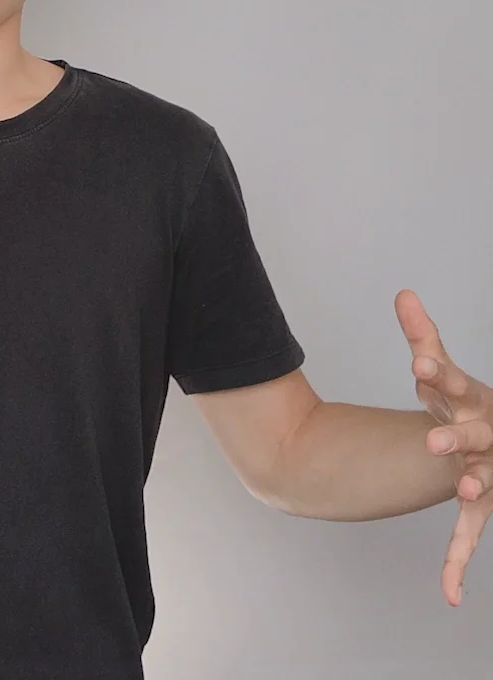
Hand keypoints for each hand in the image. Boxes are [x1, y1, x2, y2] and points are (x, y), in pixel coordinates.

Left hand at [396, 288, 492, 605]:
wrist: (490, 435)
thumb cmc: (462, 401)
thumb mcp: (441, 370)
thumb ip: (422, 337)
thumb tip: (403, 294)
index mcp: (472, 400)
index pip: (455, 383)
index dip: (436, 373)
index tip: (417, 364)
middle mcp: (486, 435)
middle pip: (475, 435)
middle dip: (458, 437)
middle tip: (434, 440)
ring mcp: (486, 471)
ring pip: (483, 482)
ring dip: (474, 488)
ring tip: (464, 489)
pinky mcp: (479, 502)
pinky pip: (469, 534)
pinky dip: (457, 562)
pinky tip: (448, 593)